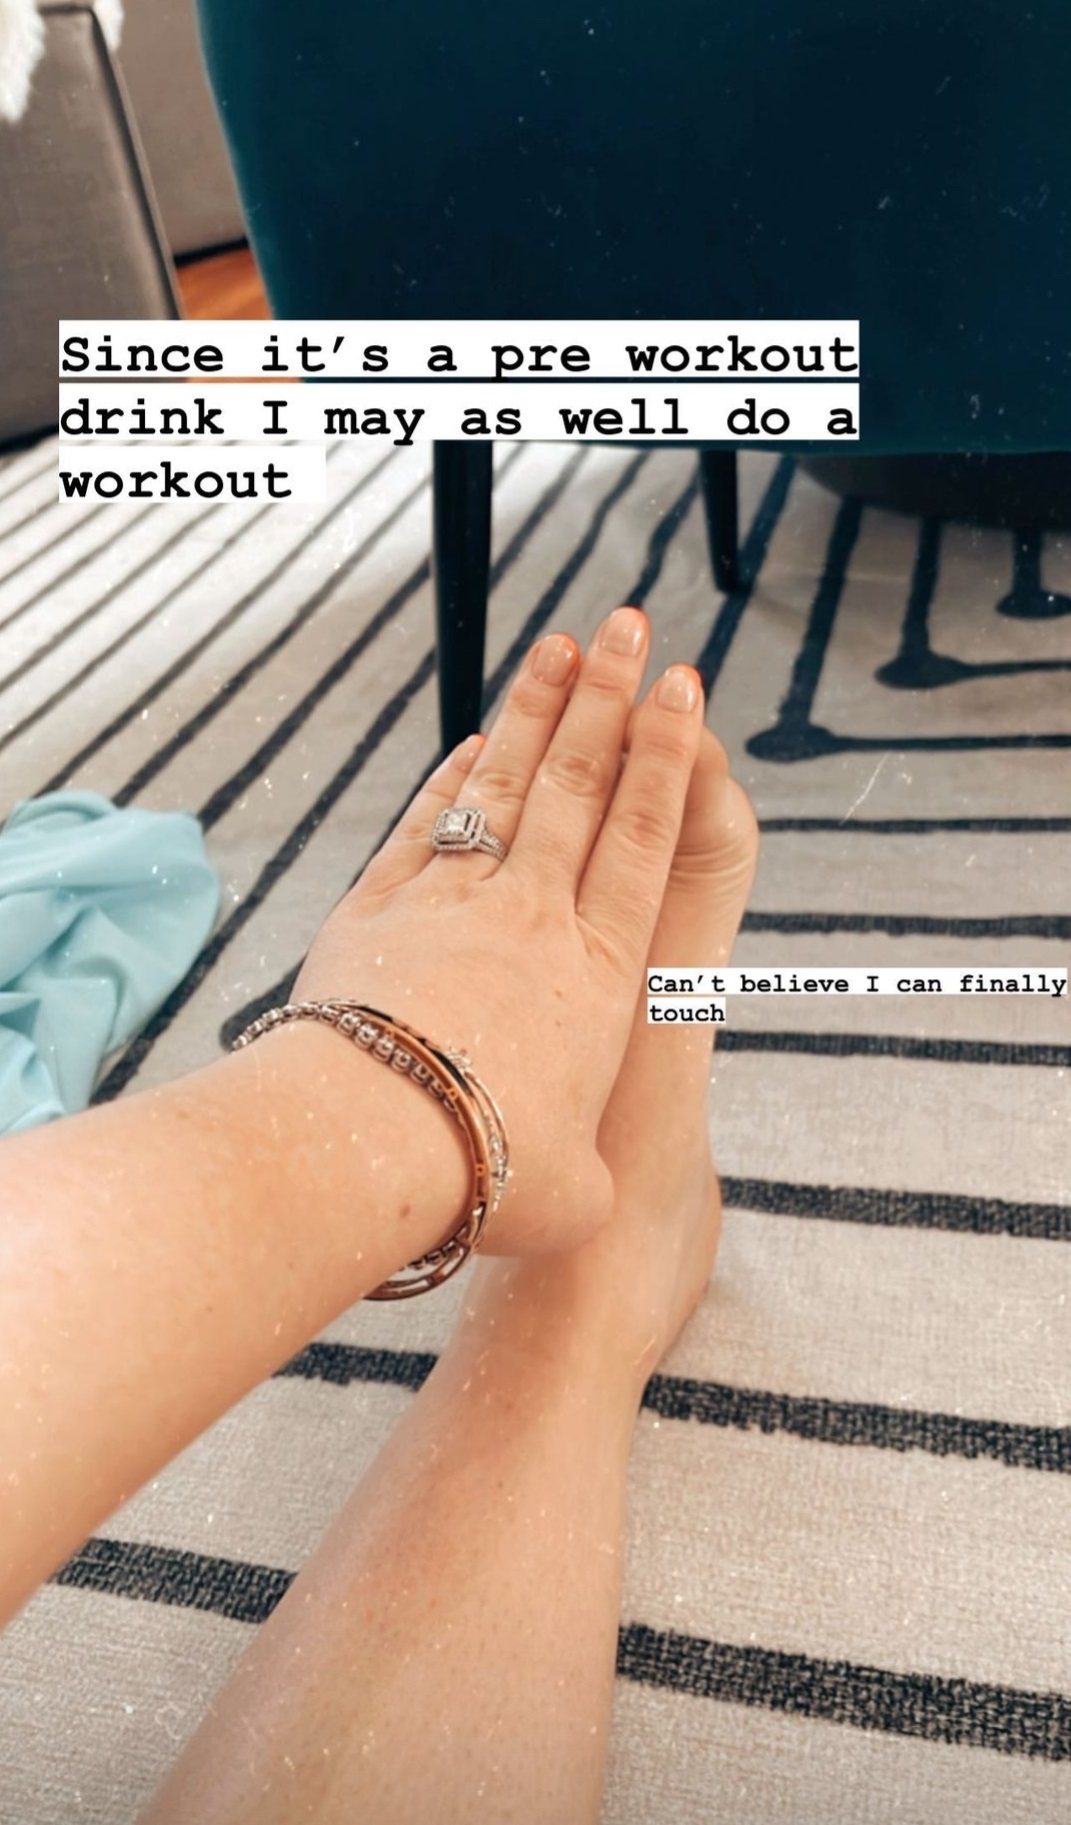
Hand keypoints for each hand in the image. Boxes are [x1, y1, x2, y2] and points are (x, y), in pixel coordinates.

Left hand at [291, 608, 704, 1255]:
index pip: (644, 838)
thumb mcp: (569, 1196)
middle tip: (630, 626)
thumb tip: (588, 1200)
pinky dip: (450, 779)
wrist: (372, 1142)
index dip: (669, 757)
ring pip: (503, 785)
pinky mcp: (378, 910)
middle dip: (609, 698)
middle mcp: (531, 917)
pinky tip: (470, 742)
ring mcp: (451, 903)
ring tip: (560, 644)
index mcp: (597, 972)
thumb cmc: (484, 1176)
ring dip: (534, 710)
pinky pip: (424, 826)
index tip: (683, 690)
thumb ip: (591, 1177)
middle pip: (579, 784)